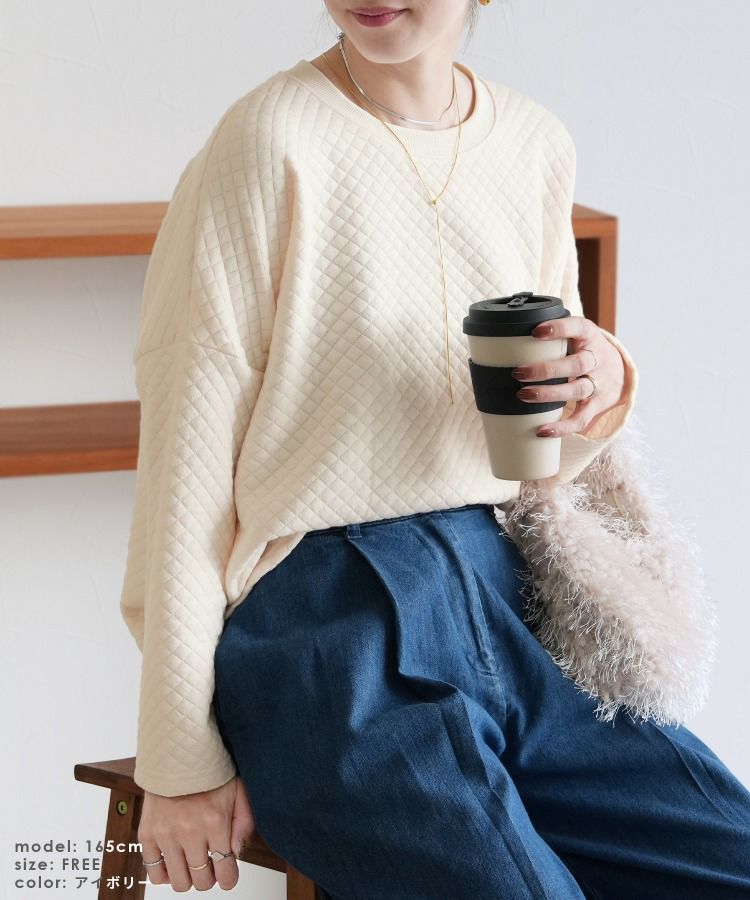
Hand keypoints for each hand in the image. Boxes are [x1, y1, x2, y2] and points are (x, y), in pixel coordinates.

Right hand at [138, 775, 255, 891]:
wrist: (177, 754)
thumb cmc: (209, 771)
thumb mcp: (239, 791)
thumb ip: (244, 824)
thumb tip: (236, 854)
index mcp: (216, 821)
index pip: (225, 873)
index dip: (229, 879)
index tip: (227, 875)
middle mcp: (190, 831)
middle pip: (201, 881)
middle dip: (209, 877)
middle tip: (210, 864)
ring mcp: (166, 834)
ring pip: (178, 882)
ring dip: (188, 877)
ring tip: (192, 862)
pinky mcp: (147, 834)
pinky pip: (154, 872)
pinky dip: (165, 873)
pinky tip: (173, 860)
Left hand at [512, 315, 625, 438]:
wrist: (621, 372)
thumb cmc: (584, 351)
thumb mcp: (575, 337)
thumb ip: (550, 338)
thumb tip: (502, 346)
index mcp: (589, 336)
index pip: (577, 327)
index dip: (559, 329)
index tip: (535, 332)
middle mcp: (597, 359)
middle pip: (576, 364)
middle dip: (546, 370)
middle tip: (518, 372)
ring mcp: (600, 383)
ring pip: (577, 390)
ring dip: (549, 394)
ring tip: (523, 395)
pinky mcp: (598, 405)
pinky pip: (581, 419)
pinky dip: (562, 427)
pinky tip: (542, 431)